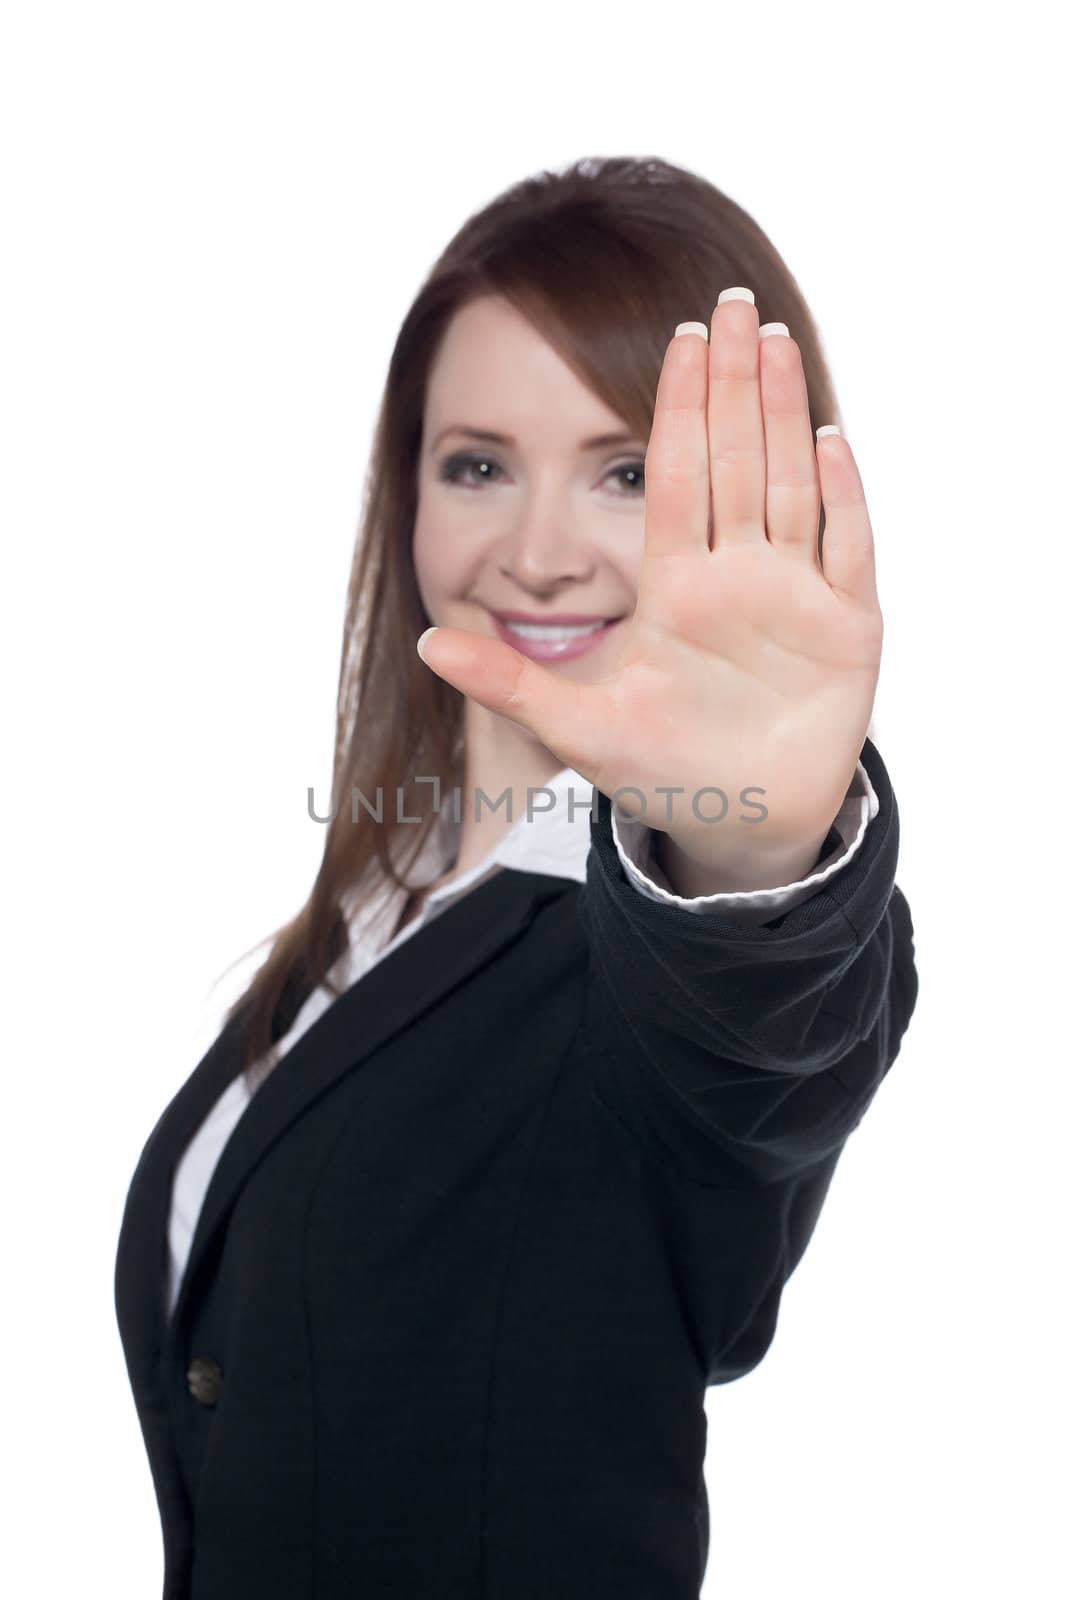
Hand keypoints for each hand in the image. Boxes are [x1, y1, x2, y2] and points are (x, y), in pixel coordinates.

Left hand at [415, 291, 882, 875]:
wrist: (742, 825)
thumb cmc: (664, 773)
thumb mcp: (577, 728)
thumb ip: (507, 684)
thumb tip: (424, 639)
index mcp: (675, 587)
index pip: (675, 477)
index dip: (679, 409)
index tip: (680, 337)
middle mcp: (735, 576)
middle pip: (735, 459)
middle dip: (736, 381)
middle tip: (734, 299)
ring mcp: (794, 597)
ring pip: (791, 486)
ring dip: (786, 414)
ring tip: (777, 340)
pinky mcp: (847, 631)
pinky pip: (847, 552)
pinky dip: (844, 501)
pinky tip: (832, 440)